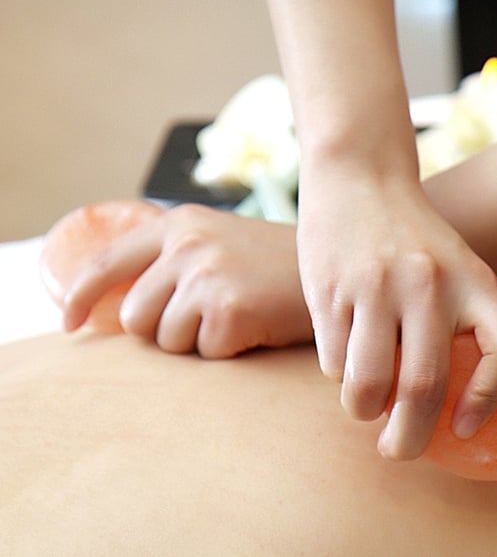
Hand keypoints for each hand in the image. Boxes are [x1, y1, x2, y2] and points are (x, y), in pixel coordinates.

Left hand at [62, 204, 311, 357]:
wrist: (344, 269)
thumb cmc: (284, 268)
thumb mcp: (223, 244)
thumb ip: (176, 262)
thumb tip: (126, 311)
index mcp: (181, 224)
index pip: (107, 262)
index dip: (81, 298)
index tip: (71, 325)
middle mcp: (187, 245)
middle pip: (136, 316)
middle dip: (166, 330)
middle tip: (213, 319)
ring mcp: (206, 276)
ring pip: (167, 340)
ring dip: (200, 342)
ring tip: (241, 318)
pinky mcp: (227, 309)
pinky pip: (204, 353)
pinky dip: (230, 350)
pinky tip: (258, 327)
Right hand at [297, 164, 496, 460]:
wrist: (360, 177)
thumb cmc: (415, 241)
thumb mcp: (459, 269)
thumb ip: (466, 323)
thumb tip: (458, 409)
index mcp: (475, 281)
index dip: (494, 396)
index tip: (464, 426)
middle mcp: (430, 284)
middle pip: (426, 386)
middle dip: (410, 438)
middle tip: (400, 451)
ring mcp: (377, 286)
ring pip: (369, 386)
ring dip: (366, 412)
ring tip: (367, 410)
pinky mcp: (330, 290)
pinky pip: (334, 362)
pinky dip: (340, 376)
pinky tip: (345, 357)